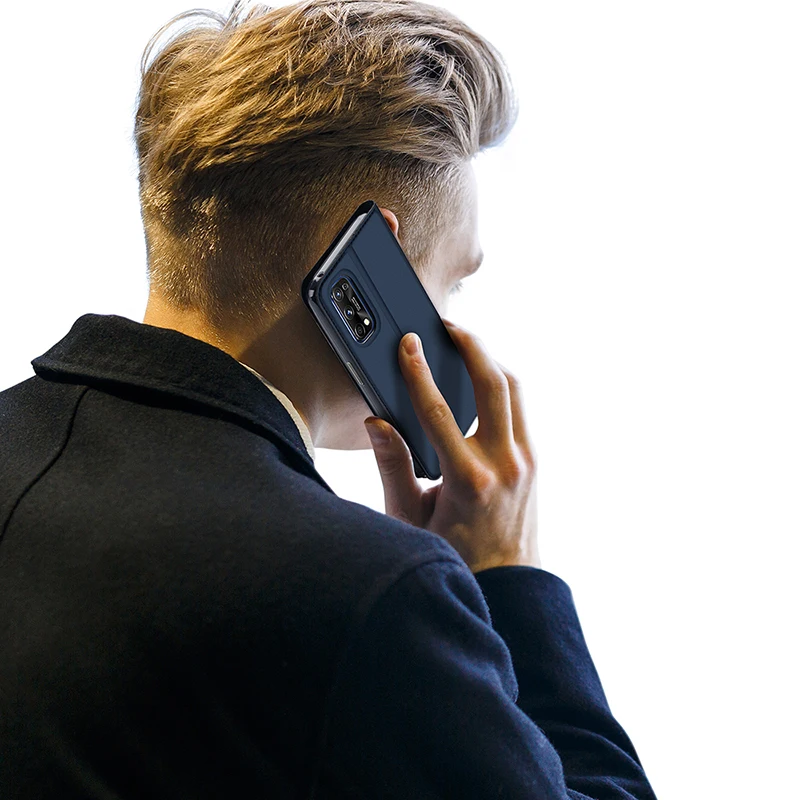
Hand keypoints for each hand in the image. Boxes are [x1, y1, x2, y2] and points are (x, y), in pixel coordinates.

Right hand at [363, 320, 540, 573]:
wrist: (507, 586)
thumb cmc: (454, 558)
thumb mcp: (410, 519)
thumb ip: (394, 467)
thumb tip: (377, 422)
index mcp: (468, 481)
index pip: (439, 412)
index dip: (418, 373)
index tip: (408, 344)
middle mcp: (504, 465)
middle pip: (494, 385)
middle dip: (471, 346)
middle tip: (448, 327)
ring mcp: (525, 462)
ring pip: (514, 390)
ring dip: (490, 361)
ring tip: (464, 345)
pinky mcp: (533, 462)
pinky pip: (519, 409)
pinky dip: (500, 386)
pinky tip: (480, 380)